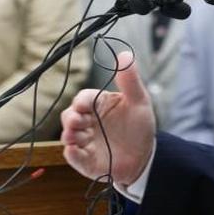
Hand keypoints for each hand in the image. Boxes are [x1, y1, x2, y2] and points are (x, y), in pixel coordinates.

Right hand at [60, 51, 155, 185]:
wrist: (145, 156)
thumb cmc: (139, 126)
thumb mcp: (139, 101)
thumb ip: (130, 80)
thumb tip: (125, 54)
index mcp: (99, 105)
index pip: (83, 98)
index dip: (81, 101)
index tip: (83, 105)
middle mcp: (88, 122)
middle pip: (70, 116)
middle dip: (71, 118)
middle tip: (78, 121)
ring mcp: (85, 141)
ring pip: (68, 136)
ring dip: (70, 135)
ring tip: (75, 136)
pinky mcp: (85, 160)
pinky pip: (74, 157)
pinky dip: (72, 154)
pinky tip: (74, 151)